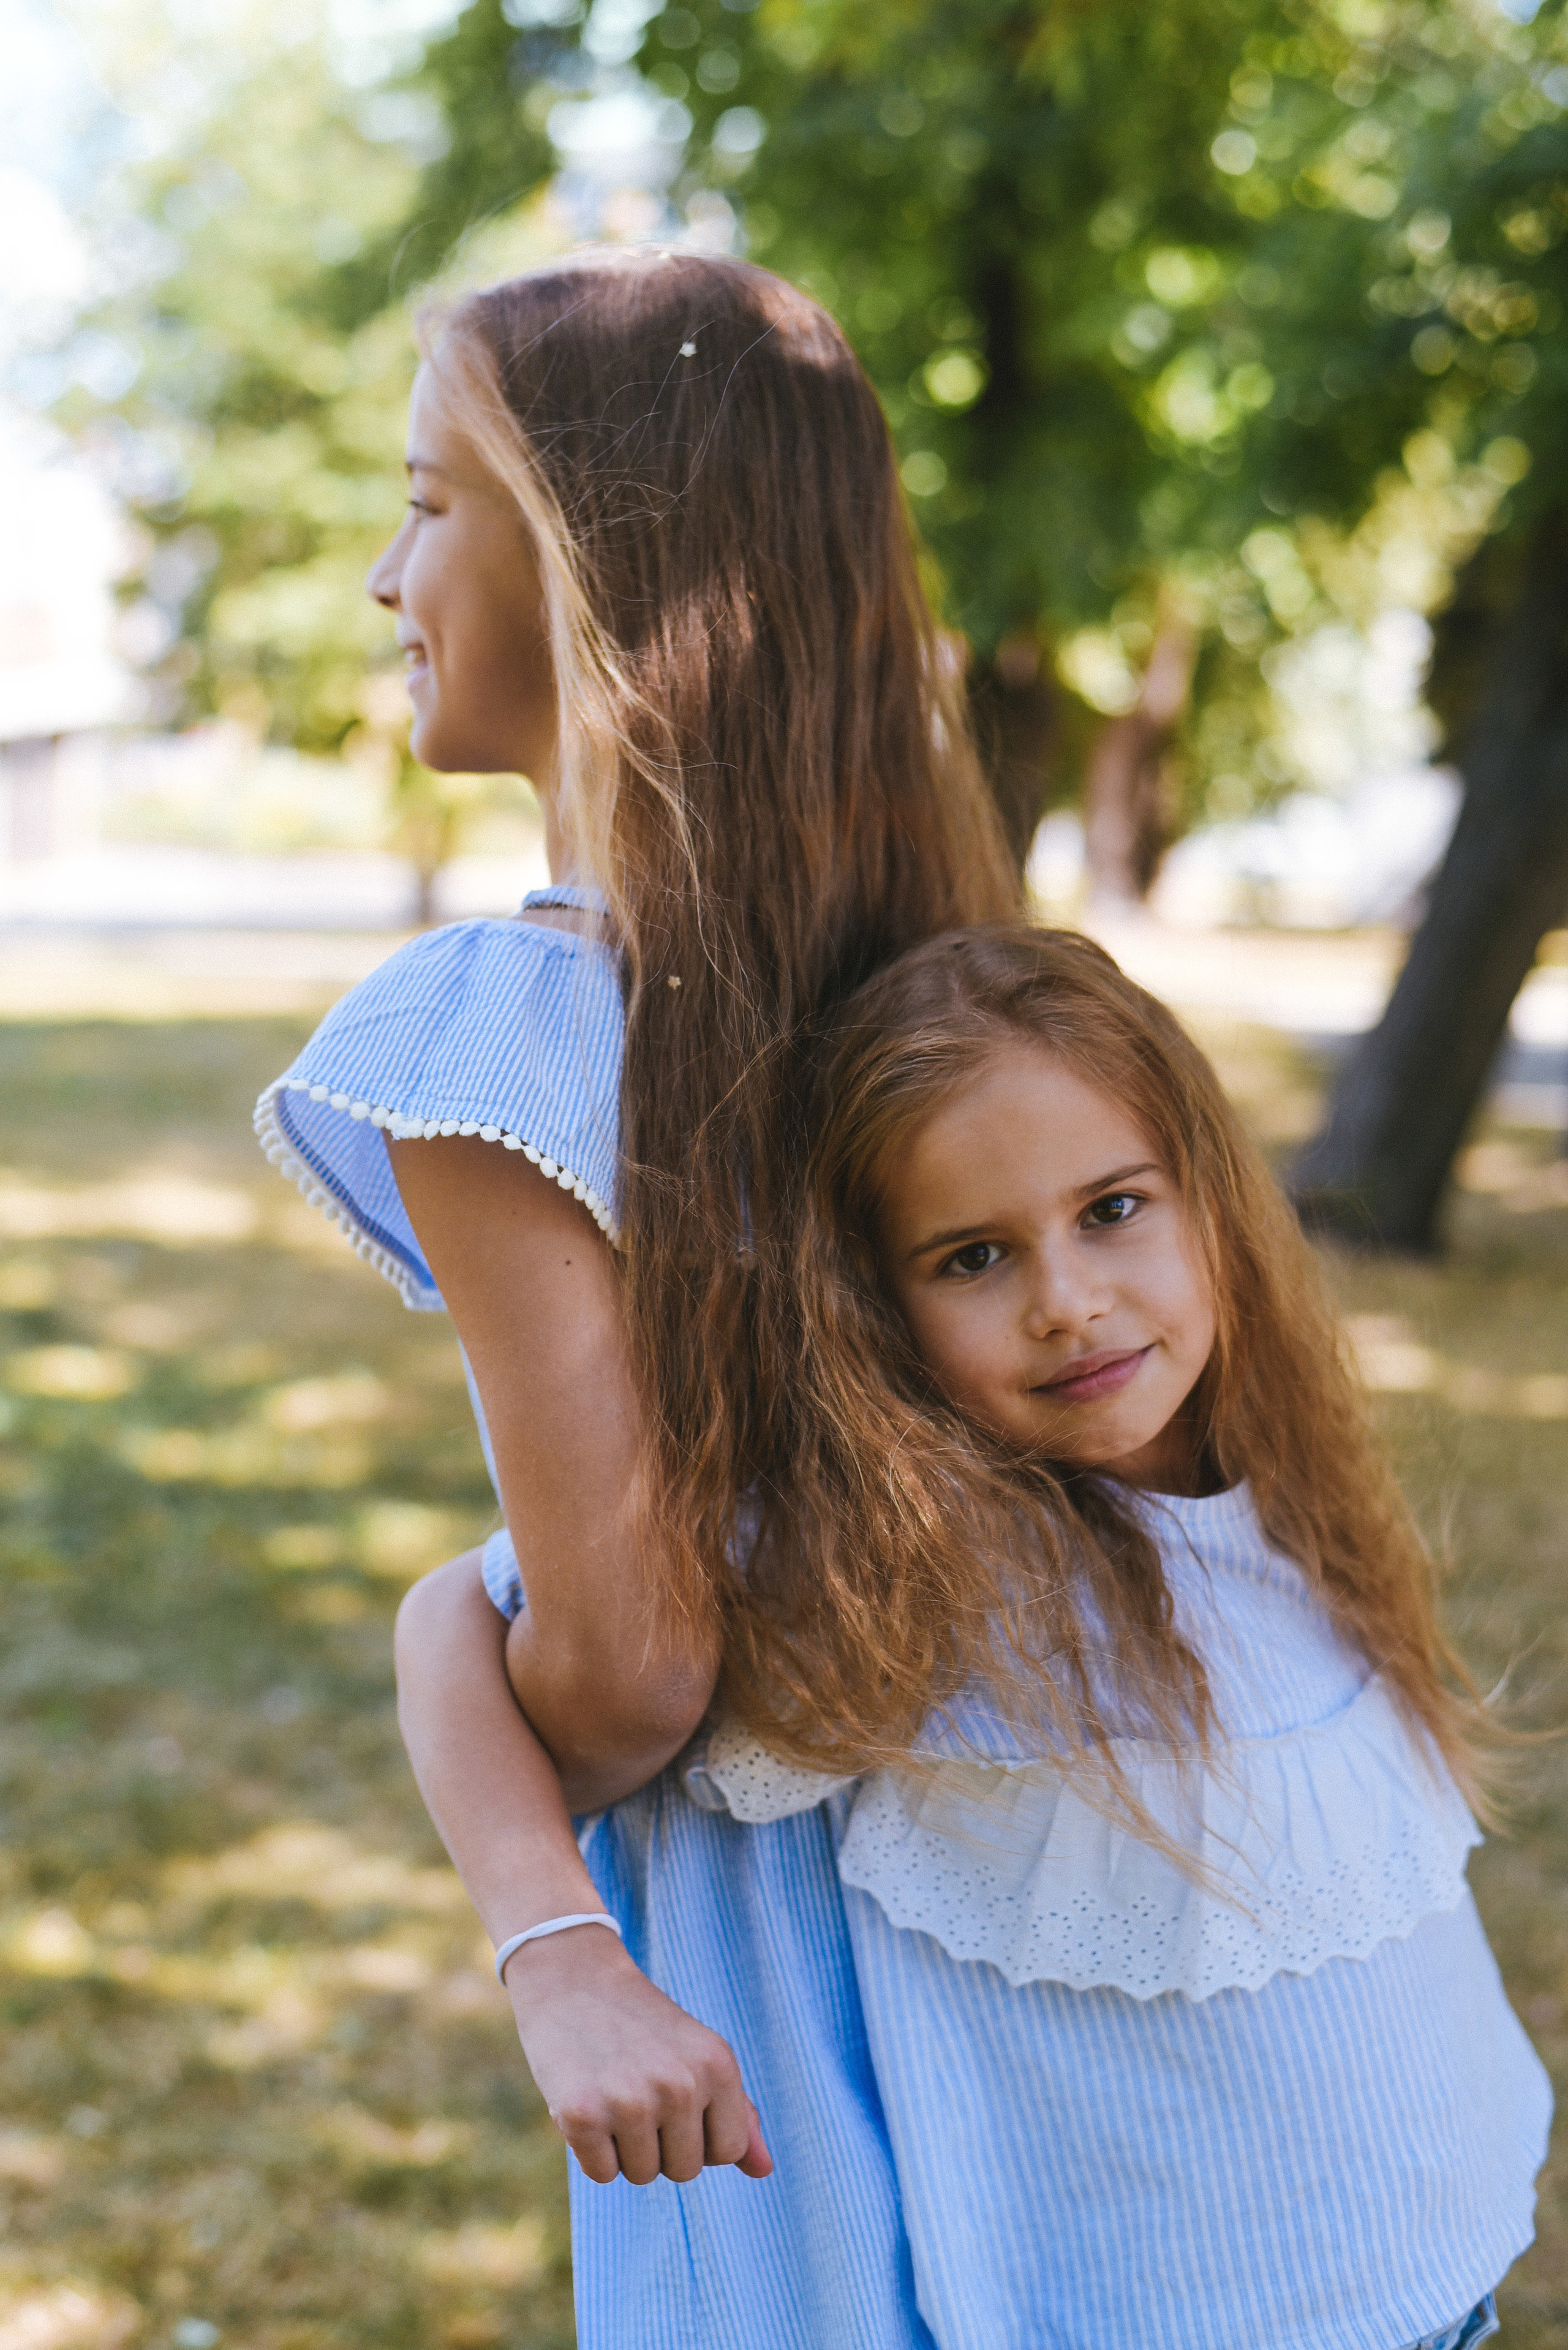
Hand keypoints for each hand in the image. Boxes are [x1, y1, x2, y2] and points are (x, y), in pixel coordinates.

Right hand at [506, 1925, 773, 2186]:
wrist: (572, 1978)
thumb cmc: (643, 2027)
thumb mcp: (700, 2056)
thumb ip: (738, 2114)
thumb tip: (765, 2172)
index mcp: (718, 2065)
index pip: (728, 2150)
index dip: (700, 2135)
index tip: (677, 2098)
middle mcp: (680, 2084)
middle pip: (685, 2170)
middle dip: (661, 2144)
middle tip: (637, 2088)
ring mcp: (631, 2102)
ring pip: (642, 2175)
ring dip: (625, 2147)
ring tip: (612, 2090)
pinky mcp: (582, 2116)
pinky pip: (601, 2174)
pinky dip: (591, 2150)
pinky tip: (586, 2099)